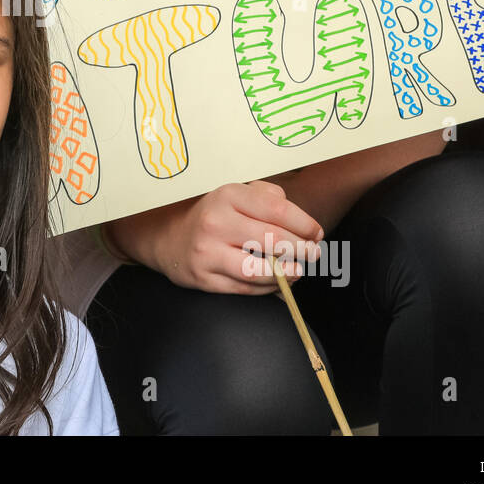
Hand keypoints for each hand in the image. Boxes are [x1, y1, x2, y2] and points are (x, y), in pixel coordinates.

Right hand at [107, 181, 324, 294]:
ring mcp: (208, 252)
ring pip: (261, 270)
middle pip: (274, 240)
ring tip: (298, 271)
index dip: (305, 224)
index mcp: (228, 196)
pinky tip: (277, 282)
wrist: (166, 237)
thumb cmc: (212, 215)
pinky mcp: (204, 278)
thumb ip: (267, 196)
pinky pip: (246, 288)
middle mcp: (217, 222)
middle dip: (302, 250)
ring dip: (288, 274)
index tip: (316, 233)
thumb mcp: (235, 194)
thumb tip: (299, 219)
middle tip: (313, 254)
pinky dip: (268, 288)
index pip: (278, 209)